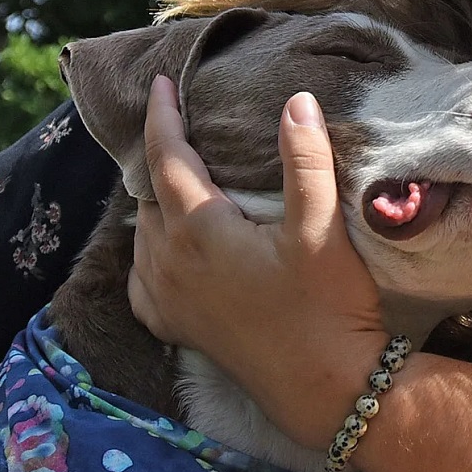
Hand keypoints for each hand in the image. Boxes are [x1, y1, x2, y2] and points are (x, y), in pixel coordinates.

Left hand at [129, 75, 388, 446]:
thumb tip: (296, 101)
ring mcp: (165, 298)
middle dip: (160, 155)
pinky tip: (170, 242)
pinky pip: (142, 273)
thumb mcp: (322, 229)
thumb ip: (305, 161)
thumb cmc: (328, 306)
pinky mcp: (173, 326)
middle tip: (179, 124)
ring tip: (179, 175)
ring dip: (156, 200)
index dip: (162, 115)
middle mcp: (167, 262)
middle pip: (150, 192)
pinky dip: (151, 246)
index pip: (165, 156)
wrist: (327, 389)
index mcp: (197, 230)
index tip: (161, 82)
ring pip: (143, 230)